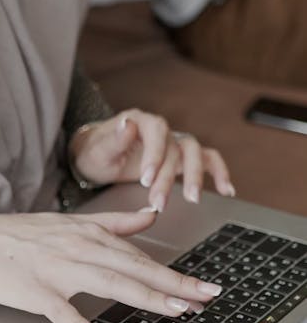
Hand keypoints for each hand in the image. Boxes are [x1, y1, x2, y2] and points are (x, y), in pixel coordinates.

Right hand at [0, 208, 222, 322]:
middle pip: (134, 268)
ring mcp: (58, 270)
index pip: (141, 257)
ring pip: (106, 282)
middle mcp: (81, 249)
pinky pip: (57, 309)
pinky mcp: (34, 290)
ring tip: (173, 310)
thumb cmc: (25, 235)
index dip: (175, 274)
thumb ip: (117, 222)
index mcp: (92, 236)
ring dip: (142, 295)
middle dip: (173, 283)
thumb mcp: (75, 222)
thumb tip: (151, 215)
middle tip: (205, 298)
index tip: (205, 289)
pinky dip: (75, 321)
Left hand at [69, 110, 234, 211]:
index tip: (147, 179)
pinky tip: (226, 190)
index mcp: (140, 121)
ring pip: (193, 153)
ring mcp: (173, 142)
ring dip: (194, 177)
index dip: (155, 154)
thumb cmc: (95, 152)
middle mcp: (160, 129)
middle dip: (169, 177)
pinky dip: (218, 172)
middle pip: (176, 147)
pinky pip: (206, 159)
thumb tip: (128, 125)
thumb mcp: (97, 148)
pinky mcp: (180, 157)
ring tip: (192, 199)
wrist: (96, 157)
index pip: (157, 131)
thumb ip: (113, 139)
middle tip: (159, 201)